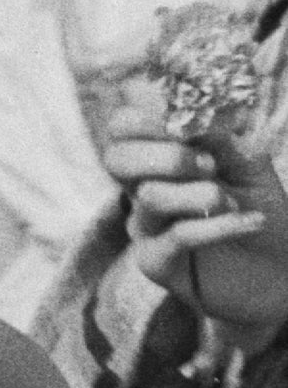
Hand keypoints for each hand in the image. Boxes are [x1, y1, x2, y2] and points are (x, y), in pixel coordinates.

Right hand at [103, 108, 287, 348]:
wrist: (279, 271)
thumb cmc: (260, 210)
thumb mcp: (250, 165)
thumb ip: (222, 138)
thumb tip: (200, 116)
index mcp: (159, 159)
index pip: (124, 127)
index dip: (144, 119)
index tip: (188, 124)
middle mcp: (143, 190)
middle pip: (116, 160)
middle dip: (165, 156)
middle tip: (208, 165)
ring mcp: (146, 227)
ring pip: (149, 198)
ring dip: (200, 195)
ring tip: (234, 202)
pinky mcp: (156, 263)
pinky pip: (175, 237)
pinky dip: (217, 227)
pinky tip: (250, 222)